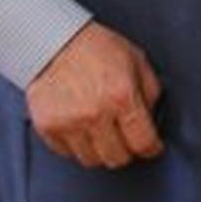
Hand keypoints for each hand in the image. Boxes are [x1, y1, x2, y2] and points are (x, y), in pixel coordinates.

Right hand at [26, 21, 163, 168]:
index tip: (152, 147)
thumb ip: (150, 92)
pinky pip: (67, 153)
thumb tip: (153, 120)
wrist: (55, 41)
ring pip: (92, 160)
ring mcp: (69, 123)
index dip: (152, 148)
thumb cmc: (98, 48)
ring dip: (101, 150)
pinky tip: (81, 127)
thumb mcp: (137, 61)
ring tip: (103, 132)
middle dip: (127, 150)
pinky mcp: (47, 127)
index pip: (143, 142)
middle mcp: (95, 113)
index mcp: (121, 96)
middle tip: (126, 139)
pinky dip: (77, 146)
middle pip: (117, 158)